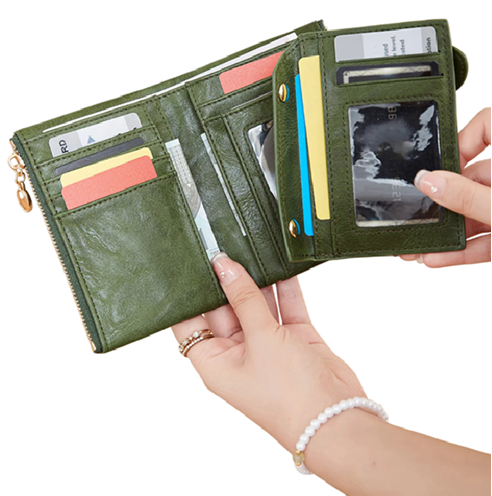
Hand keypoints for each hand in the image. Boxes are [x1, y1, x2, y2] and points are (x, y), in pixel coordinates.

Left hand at [171, 253, 364, 451]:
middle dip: (227, 280)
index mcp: (216, 361)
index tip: (188, 265)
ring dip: (257, 281)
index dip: (188, 295)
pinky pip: (285, 306)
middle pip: (225, 308)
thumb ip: (244, 298)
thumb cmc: (289, 394)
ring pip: (257, 304)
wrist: (337, 419)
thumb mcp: (261, 339)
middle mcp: (238, 352)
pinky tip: (281, 264)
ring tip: (251, 246)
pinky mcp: (294, 338)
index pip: (191, 323)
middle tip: (224, 245)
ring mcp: (267, 344)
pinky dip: (285, 288)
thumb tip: (224, 266)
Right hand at [400, 108, 490, 266]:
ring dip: (446, 232)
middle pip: (471, 180)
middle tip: (415, 214)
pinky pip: (484, 237)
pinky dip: (463, 248)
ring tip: (417, 245)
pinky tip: (438, 256)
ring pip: (473, 213)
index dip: (461, 139)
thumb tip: (428, 182)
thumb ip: (467, 196)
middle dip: (440, 204)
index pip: (486, 126)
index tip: (440, 160)